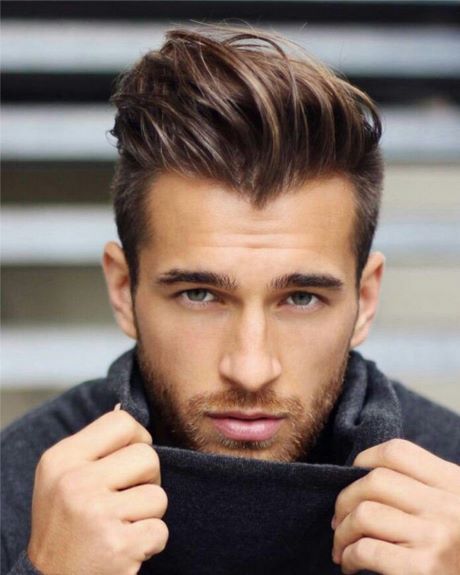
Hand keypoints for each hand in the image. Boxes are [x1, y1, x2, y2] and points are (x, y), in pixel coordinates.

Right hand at [27, 408, 168, 574]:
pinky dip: (150, 543)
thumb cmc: (63, 524)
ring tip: (122, 525)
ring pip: (158, 496)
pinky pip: (160, 531)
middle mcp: (75, 483)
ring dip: (148, 515)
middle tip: (127, 499)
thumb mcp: (61, 476)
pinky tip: (126, 547)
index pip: (121, 422)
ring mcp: (96, 514)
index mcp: (62, 459)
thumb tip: (126, 410)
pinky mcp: (117, 546)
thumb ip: (94, 447)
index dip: (138, 438)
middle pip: (148, 457)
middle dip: (147, 480)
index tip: (131, 460)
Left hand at [331, 438, 459, 574]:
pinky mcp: (424, 569)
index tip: (353, 479)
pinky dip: (349, 556)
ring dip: (342, 531)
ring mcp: (437, 537)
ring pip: (364, 514)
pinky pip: (367, 550)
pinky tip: (350, 564)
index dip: (365, 459)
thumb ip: (427, 489)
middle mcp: (447, 506)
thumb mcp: (457, 506)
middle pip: (374, 480)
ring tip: (341, 545)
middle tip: (339, 518)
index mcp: (455, 483)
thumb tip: (366, 477)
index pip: (397, 452)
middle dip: (345, 499)